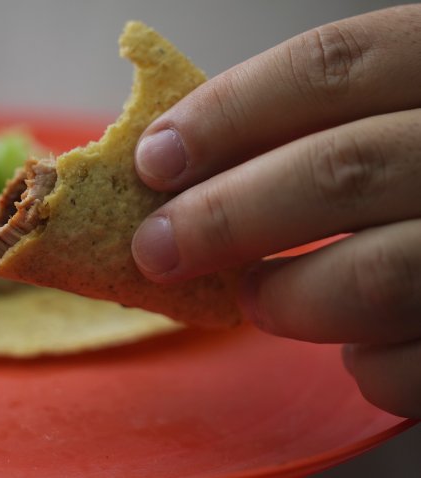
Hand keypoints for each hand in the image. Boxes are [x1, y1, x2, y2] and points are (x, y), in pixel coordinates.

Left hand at [131, 5, 420, 417]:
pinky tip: (351, 344)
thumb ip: (317, 126)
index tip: (154, 160)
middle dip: (224, 217)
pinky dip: (363, 363)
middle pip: (340, 170)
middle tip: (157, 249)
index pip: (331, 66)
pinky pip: (413, 363)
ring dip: (286, 296)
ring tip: (253, 297)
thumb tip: (177, 166)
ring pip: (378, 273)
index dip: (226, 113)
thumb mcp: (397, 114)